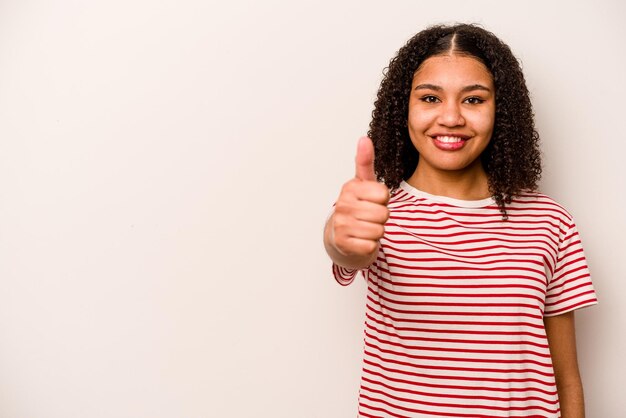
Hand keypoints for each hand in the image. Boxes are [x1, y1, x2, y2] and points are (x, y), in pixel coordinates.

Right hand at [330, 137, 389, 256]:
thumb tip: (364, 138)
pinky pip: (370, 246)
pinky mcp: (343, 244)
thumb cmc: (356, 207)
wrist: (339, 236)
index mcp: (349, 188)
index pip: (384, 194)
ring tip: (365, 227)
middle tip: (369, 217)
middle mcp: (342, 205)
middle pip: (383, 214)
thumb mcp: (362, 184)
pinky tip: (361, 240)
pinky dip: (370, 245)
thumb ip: (365, 162)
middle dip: (381, 218)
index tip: (372, 201)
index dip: (383, 200)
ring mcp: (341, 225)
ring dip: (376, 232)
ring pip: (378, 230)